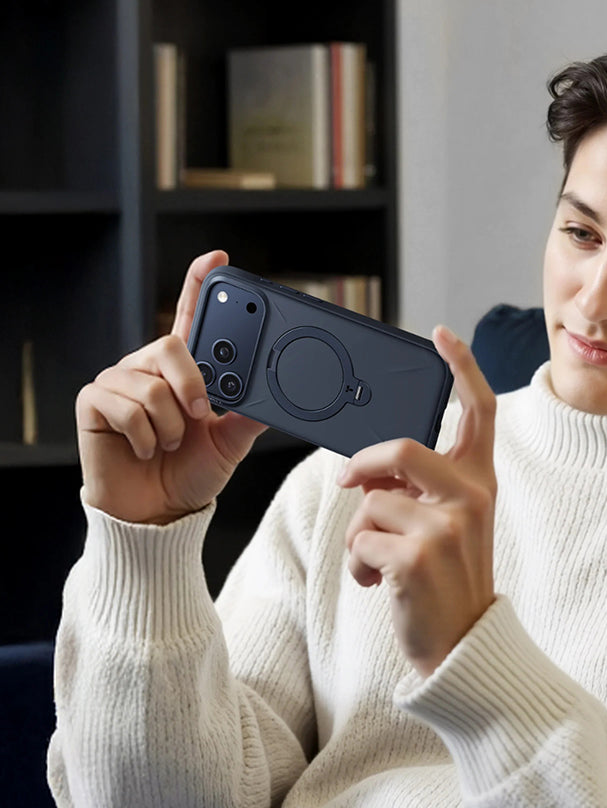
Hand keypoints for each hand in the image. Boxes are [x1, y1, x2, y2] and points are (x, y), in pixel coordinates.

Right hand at [76, 250, 266, 523]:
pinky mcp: (94, 401)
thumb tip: (273, 396)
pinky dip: (146, 437)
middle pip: (171, 345)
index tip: (217, 258)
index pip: (190, 317)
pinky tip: (146, 449)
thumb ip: (248, 417)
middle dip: (194, 384)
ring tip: (170, 444)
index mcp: (185, 369)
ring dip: (172, 426)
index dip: (199, 284)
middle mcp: (150, 367)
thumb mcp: (230, 444)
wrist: (159, 509)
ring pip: (153, 385)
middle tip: (202, 414)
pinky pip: (127, 407)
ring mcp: (120, 381)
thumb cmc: (191, 472)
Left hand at [339, 326, 496, 676]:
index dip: (462, 367)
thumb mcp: (449, 524)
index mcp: (480, 483)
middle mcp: (471, 497)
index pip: (479, 411)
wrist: (462, 644)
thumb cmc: (448, 580)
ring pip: (371, 502)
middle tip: (349, 480)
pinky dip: (358, 565)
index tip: (441, 336)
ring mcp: (446, 528)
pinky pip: (360, 540)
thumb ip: (421, 488)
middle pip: (400, 448)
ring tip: (378, 563)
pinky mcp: (417, 558)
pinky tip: (378, 584)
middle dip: (363, 464)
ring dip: (359, 535)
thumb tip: (368, 470)